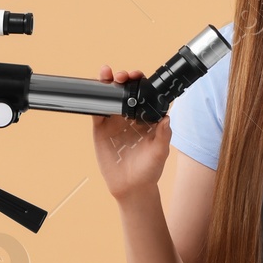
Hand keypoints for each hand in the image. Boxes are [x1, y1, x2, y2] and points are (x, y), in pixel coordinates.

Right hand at [89, 64, 171, 200]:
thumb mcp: (159, 153)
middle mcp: (130, 116)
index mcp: (146, 117)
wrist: (131, 188)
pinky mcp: (101, 129)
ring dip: (107, 83)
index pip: (143, 93)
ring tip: (106, 74)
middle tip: (121, 76)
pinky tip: (95, 93)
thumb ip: (164, 136)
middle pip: (125, 90)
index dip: (140, 81)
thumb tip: (167, 118)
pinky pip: (97, 112)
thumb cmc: (149, 170)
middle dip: (123, 78)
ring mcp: (114, 121)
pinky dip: (95, 101)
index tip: (138, 76)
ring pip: (110, 96)